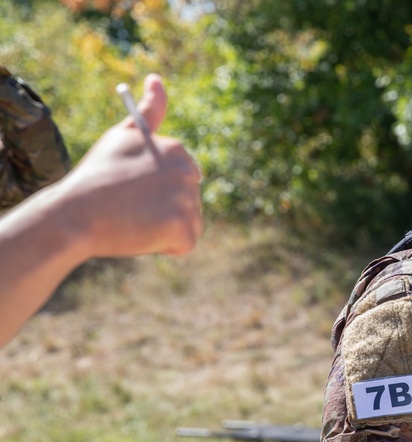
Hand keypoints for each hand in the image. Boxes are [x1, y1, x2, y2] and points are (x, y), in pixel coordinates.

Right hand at [57, 72, 202, 258]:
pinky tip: (143, 235)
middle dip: (167, 208)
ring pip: (190, 222)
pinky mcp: (183, 227)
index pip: (183, 176)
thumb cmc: (96, 175)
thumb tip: (157, 78)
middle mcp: (187, 171)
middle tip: (133, 207)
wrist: (75, 214)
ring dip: (167, 228)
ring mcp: (187, 200)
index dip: (157, 187)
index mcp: (176, 149)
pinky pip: (186, 243)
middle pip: (190, 199)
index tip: (135, 190)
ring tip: (135, 220)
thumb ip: (148, 112)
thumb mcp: (121, 136)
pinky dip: (168, 246)